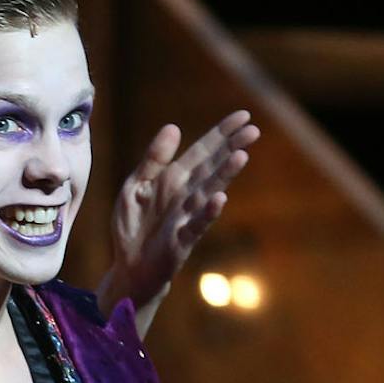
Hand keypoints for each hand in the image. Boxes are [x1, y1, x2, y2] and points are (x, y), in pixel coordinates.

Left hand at [98, 110, 258, 328]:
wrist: (130, 266)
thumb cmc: (134, 225)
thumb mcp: (135, 186)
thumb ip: (153, 159)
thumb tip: (174, 126)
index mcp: (174, 178)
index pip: (203, 151)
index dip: (221, 133)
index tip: (244, 116)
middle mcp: (185, 195)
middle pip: (211, 167)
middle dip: (231, 148)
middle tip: (253, 130)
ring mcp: (186, 217)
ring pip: (208, 192)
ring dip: (224, 175)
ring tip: (241, 156)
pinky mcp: (182, 240)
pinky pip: (196, 225)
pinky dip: (207, 213)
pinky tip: (220, 199)